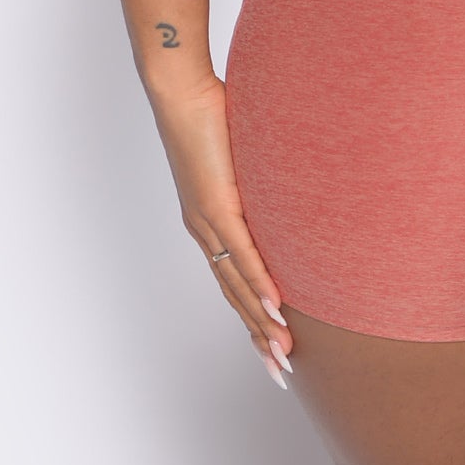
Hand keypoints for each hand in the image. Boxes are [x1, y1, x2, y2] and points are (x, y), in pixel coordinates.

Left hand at [149, 75, 294, 389]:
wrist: (180, 93)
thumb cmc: (209, 114)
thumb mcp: (239, 155)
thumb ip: (256, 176)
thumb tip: (284, 178)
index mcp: (208, 222)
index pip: (233, 282)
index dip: (252, 316)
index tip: (271, 345)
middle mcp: (205, 231)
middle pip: (235, 296)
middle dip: (259, 336)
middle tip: (281, 371)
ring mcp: (209, 222)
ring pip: (239, 285)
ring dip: (262, 323)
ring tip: (283, 354)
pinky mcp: (217, 206)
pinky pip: (242, 254)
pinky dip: (260, 283)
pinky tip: (276, 307)